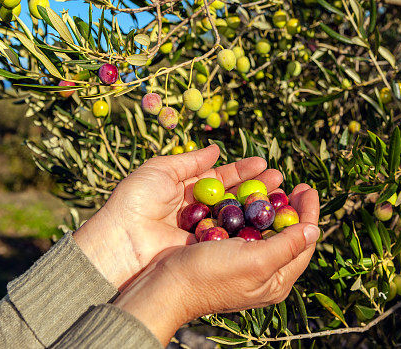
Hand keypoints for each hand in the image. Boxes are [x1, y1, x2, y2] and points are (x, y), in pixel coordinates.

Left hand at [73, 145, 283, 287]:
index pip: (221, 179)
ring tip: (279, 194)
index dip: (243, 171)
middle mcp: (197, 212)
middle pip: (233, 197)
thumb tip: (216, 150)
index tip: (264, 163)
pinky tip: (264, 219)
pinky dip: (246, 229)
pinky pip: (228, 237)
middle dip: (257, 187)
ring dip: (257, 207)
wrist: (120, 240)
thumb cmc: (135, 201)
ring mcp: (202, 232)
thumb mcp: (160, 171)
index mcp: (185, 191)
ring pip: (235, 217)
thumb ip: (189, 161)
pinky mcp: (202, 251)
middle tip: (280, 179)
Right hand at [112, 183, 319, 344]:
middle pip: (286, 233)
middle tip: (291, 184)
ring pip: (265, 228)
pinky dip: (248, 209)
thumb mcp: (256, 261)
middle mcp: (264, 273)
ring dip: (269, 204)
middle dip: (291, 206)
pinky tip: (246, 196)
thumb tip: (314, 230)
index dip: (308, 213)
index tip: (307, 187)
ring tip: (271, 183)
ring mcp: (244, 262)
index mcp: (276, 280)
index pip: (303, 242)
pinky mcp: (224, 252)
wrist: (164, 285)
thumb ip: (287, 245)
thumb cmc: (211, 276)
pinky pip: (244, 227)